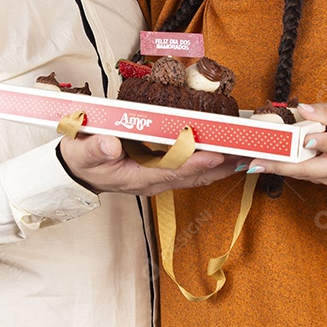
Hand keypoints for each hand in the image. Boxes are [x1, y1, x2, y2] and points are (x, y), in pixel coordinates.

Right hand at [59, 134, 239, 196]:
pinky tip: (227, 153)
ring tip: (247, 153)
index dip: (195, 163)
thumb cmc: (82, 160)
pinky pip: (191, 169)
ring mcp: (160, 177)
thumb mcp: (82, 153)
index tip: (216, 154)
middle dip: (221, 166)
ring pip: (197, 174)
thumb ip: (96, 149)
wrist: (78, 170)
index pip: (173, 171)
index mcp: (138, 177)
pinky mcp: (162, 170)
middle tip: (247, 154)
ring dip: (221, 165)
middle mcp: (154, 180)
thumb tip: (111, 145)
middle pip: (194, 176)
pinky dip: (211, 162)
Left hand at [245, 103, 326, 185]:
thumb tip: (305, 109)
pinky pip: (298, 173)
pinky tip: (261, 161)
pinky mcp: (320, 179)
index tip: (303, 140)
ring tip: (250, 161)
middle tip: (257, 162)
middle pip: (308, 169)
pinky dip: (280, 167)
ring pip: (300, 173)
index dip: (318, 142)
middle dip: (281, 166)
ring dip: (274, 168)